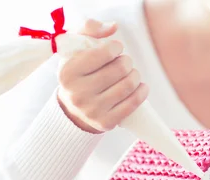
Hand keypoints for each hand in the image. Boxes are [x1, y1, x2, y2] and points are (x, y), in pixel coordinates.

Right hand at [57, 19, 148, 133]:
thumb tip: (113, 27)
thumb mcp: (75, 47)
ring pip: (128, 86)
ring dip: (136, 76)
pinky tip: (141, 87)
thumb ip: (90, 29)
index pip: (104, 53)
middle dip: (127, 62)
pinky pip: (132, 104)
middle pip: (120, 69)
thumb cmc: (79, 73)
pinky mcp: (105, 123)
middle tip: (125, 63)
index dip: (116, 47)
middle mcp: (77, 93)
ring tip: (132, 74)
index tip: (116, 49)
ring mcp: (92, 110)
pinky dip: (142, 92)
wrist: (73, 109)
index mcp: (68, 72)